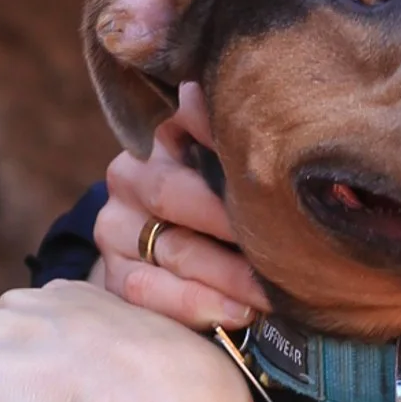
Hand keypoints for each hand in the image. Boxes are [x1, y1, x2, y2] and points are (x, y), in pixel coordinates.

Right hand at [94, 97, 267, 331]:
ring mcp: (115, 227)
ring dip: (229, 276)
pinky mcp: (112, 275)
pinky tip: (238, 314)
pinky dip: (198, 305)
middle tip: (287, 244)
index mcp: (162, 136)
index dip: (225, 140)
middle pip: (176, 192)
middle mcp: (130, 175)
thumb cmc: (219, 204)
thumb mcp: (230, 167)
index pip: (189, 125)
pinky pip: (149, 292)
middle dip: (235, 223)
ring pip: (173, 249)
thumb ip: (235, 140)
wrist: (170, 253)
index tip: (271, 159)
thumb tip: (236, 88)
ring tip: (272, 293)